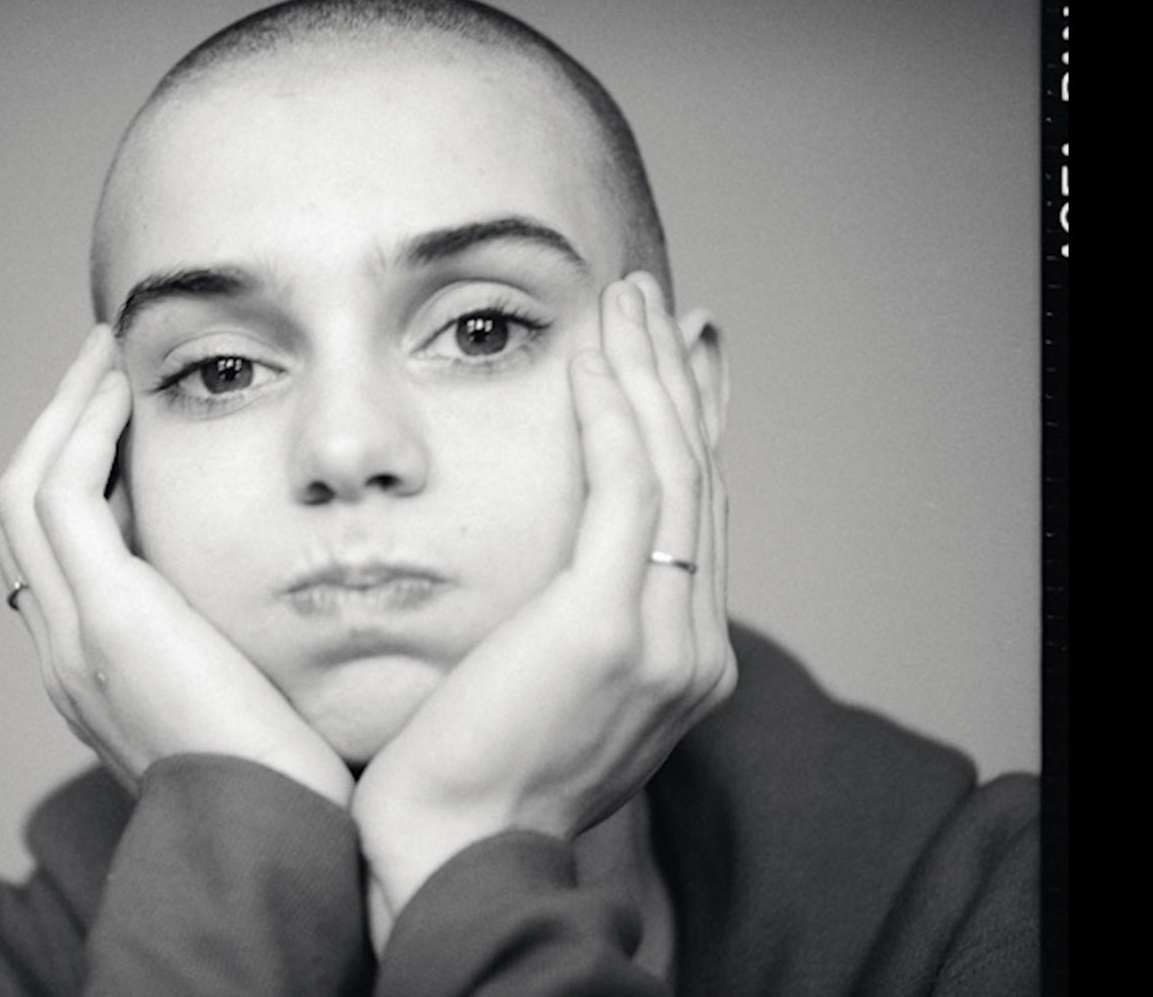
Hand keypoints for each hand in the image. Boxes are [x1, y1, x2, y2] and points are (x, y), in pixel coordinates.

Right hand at [0, 325, 353, 806]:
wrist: (280, 839)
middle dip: (52, 429)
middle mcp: (62, 651)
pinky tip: (119, 391)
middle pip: (14, 512)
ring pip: (22, 493)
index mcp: (89, 670)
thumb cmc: (287, 777)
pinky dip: (82, 433)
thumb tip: (254, 571)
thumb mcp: (243, 689)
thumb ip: (223, 634)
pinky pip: (62, 497)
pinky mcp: (109, 620)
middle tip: (98, 365)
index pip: (47, 550)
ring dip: (60, 413)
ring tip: (102, 354)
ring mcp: (73, 637)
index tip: (118, 414)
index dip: (70, 472)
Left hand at [352, 273, 735, 942]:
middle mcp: (693, 648)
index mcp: (683, 663)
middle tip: (658, 305)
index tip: (681, 363)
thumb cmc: (470, 779)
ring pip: (671, 470)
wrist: (454, 853)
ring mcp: (661, 639)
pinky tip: (593, 357)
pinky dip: (613, 413)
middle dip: (678, 381)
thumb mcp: (544, 695)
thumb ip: (572, 631)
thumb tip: (555, 571)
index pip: (696, 518)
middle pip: (698, 481)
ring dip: (649, 372)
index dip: (693, 430)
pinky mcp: (606, 625)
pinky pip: (622, 490)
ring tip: (628, 299)